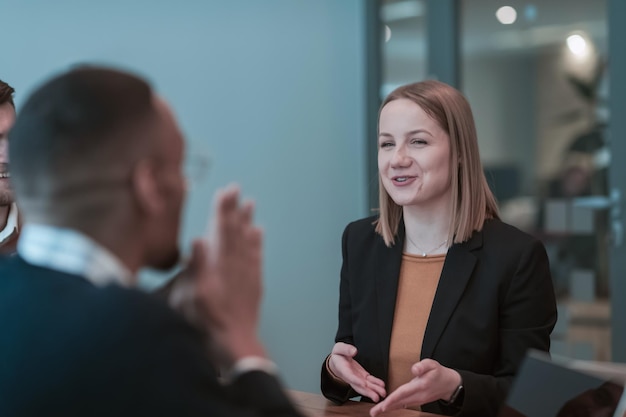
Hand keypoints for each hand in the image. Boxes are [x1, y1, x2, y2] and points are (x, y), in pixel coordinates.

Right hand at [184, 185, 265, 366]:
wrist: (233, 342)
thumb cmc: (205, 321)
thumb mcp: (190, 296)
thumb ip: (196, 267)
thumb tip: (198, 239)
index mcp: (218, 264)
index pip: (220, 230)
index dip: (222, 210)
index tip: (225, 191)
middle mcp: (235, 264)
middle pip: (235, 230)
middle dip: (234, 209)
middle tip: (236, 189)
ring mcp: (247, 273)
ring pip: (247, 240)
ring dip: (247, 221)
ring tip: (249, 203)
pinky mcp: (254, 283)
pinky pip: (257, 256)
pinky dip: (257, 242)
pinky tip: (258, 232)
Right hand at [328, 342, 385, 401]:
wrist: (337, 360)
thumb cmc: (338, 355)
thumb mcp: (339, 348)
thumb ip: (346, 349)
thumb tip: (354, 351)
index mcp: (342, 369)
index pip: (349, 376)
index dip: (356, 380)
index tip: (363, 384)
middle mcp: (350, 376)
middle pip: (358, 386)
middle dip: (367, 392)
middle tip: (376, 397)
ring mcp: (357, 377)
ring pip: (365, 386)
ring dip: (374, 390)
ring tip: (383, 394)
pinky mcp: (362, 376)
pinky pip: (369, 381)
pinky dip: (376, 383)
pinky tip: (382, 386)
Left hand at [369, 359, 460, 415]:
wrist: (449, 385)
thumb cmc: (439, 373)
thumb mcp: (433, 365)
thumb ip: (423, 366)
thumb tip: (414, 369)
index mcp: (420, 386)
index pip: (404, 393)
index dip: (393, 399)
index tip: (383, 405)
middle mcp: (418, 396)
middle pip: (399, 402)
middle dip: (386, 407)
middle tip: (373, 412)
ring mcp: (418, 400)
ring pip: (401, 405)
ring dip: (388, 408)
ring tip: (376, 411)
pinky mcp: (417, 401)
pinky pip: (404, 405)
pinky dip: (394, 406)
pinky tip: (387, 408)